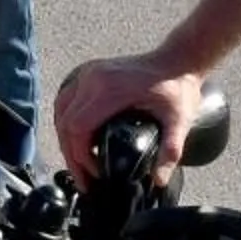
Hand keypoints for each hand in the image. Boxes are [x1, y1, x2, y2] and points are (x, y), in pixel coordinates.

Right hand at [52, 54, 210, 186]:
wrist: (177, 61)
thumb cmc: (177, 87)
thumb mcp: (179, 120)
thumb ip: (170, 150)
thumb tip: (158, 179)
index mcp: (110, 89)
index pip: (78, 128)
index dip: (81, 156)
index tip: (95, 173)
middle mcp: (93, 78)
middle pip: (65, 123)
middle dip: (71, 155)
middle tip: (84, 179)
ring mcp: (88, 73)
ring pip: (61, 111)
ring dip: (66, 140)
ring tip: (79, 163)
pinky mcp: (89, 73)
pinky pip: (66, 100)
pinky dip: (67, 123)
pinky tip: (78, 139)